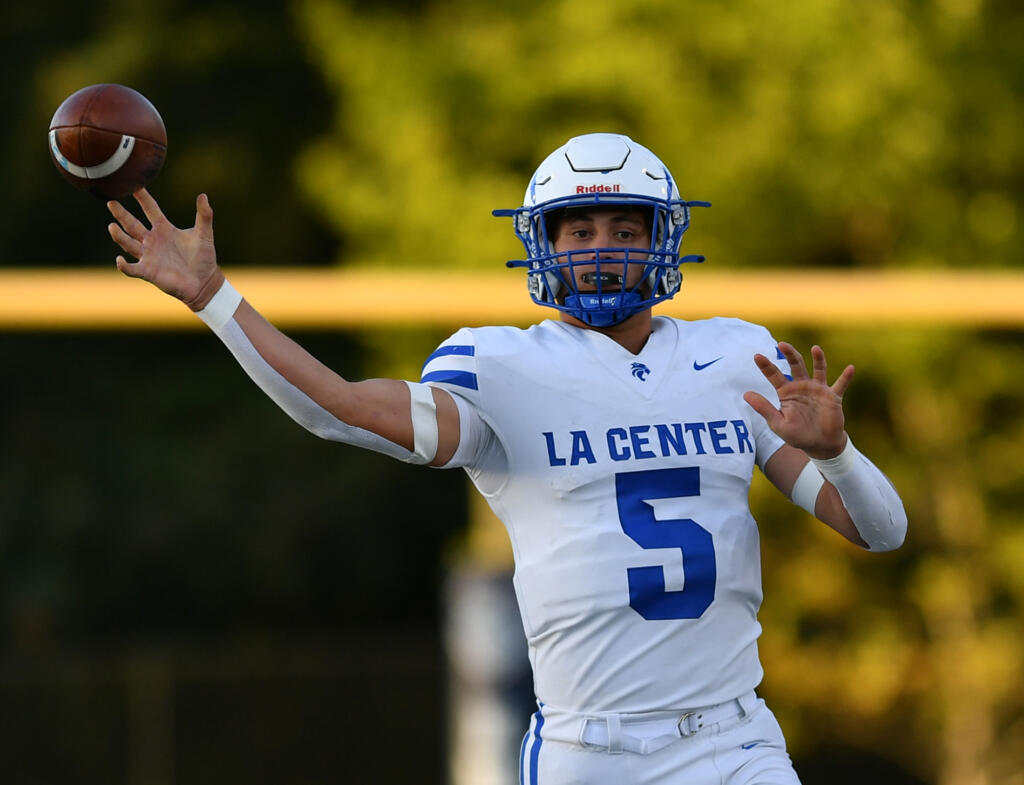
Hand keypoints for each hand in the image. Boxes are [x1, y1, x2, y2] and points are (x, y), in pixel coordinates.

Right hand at [107, 189, 223, 310]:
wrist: (203, 281)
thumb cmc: (203, 257)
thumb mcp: (204, 234)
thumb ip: (204, 215)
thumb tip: (204, 195)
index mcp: (164, 229)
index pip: (150, 209)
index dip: (143, 197)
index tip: (134, 184)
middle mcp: (153, 240)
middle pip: (132, 224)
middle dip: (121, 214)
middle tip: (111, 201)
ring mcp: (149, 256)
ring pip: (129, 243)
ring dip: (120, 236)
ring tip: (112, 226)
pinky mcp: (148, 272)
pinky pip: (132, 269)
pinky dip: (124, 266)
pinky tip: (119, 260)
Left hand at [743, 342, 853, 459]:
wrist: (819, 445)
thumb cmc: (797, 435)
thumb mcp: (778, 423)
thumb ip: (764, 408)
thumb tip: (745, 394)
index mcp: (786, 392)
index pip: (774, 375)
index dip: (765, 366)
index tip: (756, 356)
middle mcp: (802, 386)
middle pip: (795, 365)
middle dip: (790, 354)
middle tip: (782, 344)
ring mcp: (818, 390)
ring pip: (818, 369)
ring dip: (818, 359)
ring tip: (815, 348)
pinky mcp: (833, 397)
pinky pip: (841, 385)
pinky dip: (846, 377)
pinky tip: (850, 368)